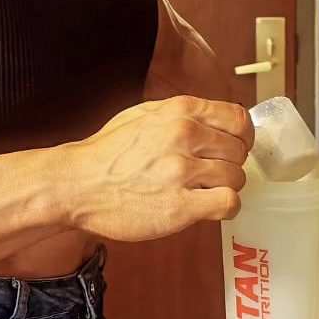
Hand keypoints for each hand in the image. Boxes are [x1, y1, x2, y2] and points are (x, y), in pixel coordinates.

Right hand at [67, 95, 253, 241]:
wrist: (76, 185)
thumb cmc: (106, 153)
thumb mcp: (143, 114)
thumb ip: (183, 114)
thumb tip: (216, 121)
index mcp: (179, 111)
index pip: (238, 119)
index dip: (242, 137)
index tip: (236, 148)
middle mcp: (184, 135)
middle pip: (239, 151)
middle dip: (231, 165)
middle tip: (211, 174)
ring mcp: (182, 171)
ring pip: (237, 178)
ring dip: (226, 188)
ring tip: (204, 192)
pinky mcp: (180, 205)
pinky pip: (228, 203)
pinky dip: (226, 208)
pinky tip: (208, 208)